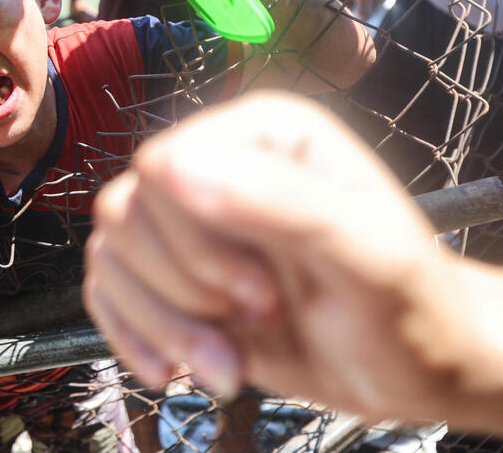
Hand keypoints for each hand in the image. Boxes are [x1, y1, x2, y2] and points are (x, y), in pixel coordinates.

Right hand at [85, 92, 502, 426]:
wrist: (403, 373)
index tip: (261, 294)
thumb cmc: (403, 310)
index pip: (163, 165)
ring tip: (228, 361)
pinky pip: (104, 291)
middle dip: (185, 288)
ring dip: (163, 323)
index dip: (196, 240)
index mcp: (261, 133)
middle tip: (260, 318)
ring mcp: (184, 222)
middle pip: (125, 211)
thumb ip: (277, 199)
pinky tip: (175, 371)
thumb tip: (171, 164)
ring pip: (110, 253)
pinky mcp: (165, 274)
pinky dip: (131, 338)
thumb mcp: (364, 254)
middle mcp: (215, 164)